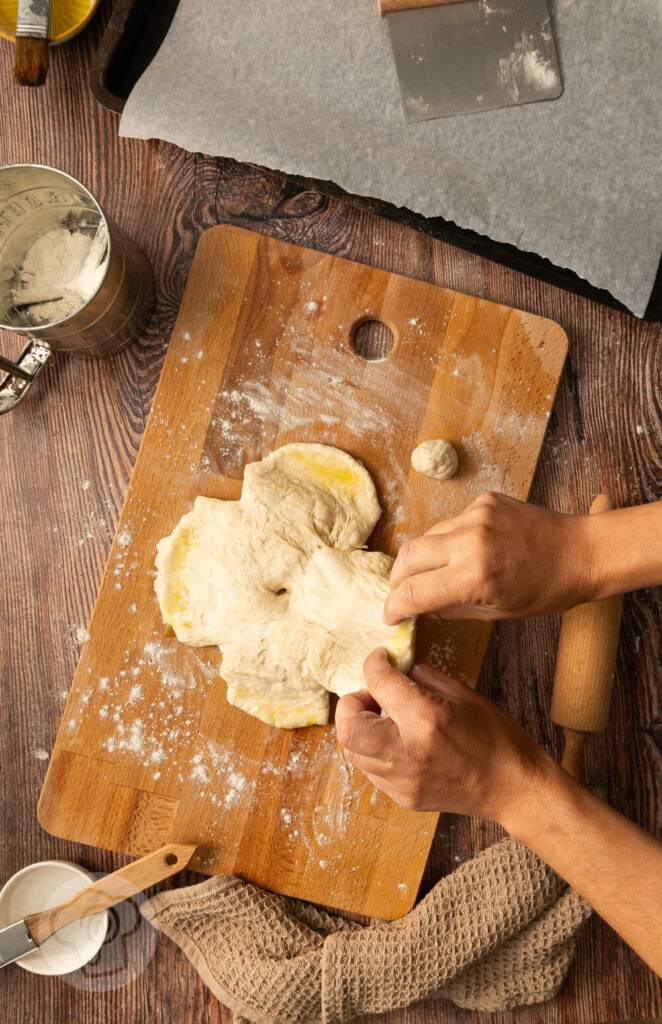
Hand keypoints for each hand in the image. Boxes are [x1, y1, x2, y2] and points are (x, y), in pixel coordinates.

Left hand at [335, 648, 547, 821]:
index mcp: (425, 719)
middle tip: (372, 695)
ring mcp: (404, 780)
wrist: (513, 788)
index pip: (378, 683)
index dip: (373, 663)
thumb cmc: (495, 737)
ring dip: (360, 729)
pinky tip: (395, 741)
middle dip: (351, 704)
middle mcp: (408, 752)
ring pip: (353, 753)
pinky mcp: (404, 798)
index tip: (379, 659)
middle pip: (347, 729)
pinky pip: (371, 771)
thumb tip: (397, 666)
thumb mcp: (462, 693)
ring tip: (383, 719)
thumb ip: (423, 677)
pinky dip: (373, 751)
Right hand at [384, 491, 595, 623]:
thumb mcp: (495, 612)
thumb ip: (449, 609)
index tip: (391, 616)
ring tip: (434, 575)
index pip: (413, 592)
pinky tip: (463, 552)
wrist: (581, 552)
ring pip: (426, 537)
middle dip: (397, 581)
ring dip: (422, 559)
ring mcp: (476, 515)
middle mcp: (471, 540)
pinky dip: (448, 541)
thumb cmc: (546, 590)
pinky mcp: (483, 501)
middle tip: (401, 596)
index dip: (394, 607)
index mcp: (475, 576)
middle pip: (407, 557)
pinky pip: (450, 523)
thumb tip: (418, 607)